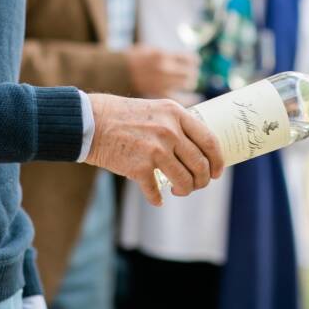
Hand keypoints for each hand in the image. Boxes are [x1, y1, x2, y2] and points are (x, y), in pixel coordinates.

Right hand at [84, 94, 223, 206]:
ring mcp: (155, 150)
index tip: (217, 171)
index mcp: (176, 114)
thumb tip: (199, 148)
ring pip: (184, 181)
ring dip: (184, 190)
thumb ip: (177, 124)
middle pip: (200, 165)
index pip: (209, 141)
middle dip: (203, 180)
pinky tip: (157, 199)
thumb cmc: (124, 116)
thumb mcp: (157, 109)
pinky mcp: (139, 167)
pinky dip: (157, 199)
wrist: (90, 122)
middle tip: (197, 184)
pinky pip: (155, 192)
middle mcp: (169, 131)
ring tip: (177, 189)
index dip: (218, 161)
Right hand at [123, 46, 198, 98]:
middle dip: (192, 73)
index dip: (194, 61)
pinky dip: (189, 98)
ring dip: (189, 84)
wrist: (115, 73)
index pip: (188, 59)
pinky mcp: (159, 95)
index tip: (195, 62)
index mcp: (163, 56)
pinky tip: (193, 97)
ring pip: (188, 85)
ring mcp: (162, 83)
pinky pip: (180, 99)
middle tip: (191, 74)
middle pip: (190, 73)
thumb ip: (168, 55)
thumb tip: (187, 60)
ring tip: (187, 83)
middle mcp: (165, 70)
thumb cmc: (134, 60)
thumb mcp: (151, 50)